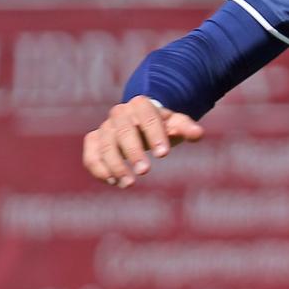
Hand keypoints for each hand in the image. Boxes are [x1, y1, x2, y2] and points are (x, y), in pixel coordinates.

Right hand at [81, 96, 204, 186]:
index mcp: (141, 104)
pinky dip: (98, 168)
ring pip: (105, 145)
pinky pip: (91, 154)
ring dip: (115, 165)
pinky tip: (112, 182)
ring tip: (128, 184)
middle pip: (123, 132)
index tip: (164, 155)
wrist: (141, 122)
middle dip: (133, 152)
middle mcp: (119, 113)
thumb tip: (197, 134)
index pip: (148, 118)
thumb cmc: (163, 125)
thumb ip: (186, 128)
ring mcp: (105, 127)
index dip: (155, 135)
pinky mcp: (94, 140)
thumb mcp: (177, 124)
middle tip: (145, 172)